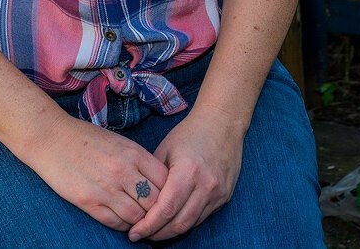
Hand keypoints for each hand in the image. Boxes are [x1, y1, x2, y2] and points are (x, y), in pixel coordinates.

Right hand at [20, 114, 169, 231]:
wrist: (50, 137)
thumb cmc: (86, 139)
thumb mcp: (119, 142)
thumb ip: (139, 161)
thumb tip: (159, 183)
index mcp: (133, 153)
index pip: (166, 181)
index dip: (170, 193)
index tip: (167, 199)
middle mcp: (123, 171)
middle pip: (155, 202)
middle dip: (158, 211)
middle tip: (156, 216)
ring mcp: (106, 187)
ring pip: (137, 217)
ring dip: (140, 222)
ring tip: (139, 221)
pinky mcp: (89, 201)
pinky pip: (115, 222)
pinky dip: (123, 226)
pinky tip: (122, 221)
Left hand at [128, 108, 243, 242]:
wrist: (222, 123)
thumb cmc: (190, 133)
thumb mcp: (165, 150)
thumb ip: (153, 177)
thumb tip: (138, 201)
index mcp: (187, 171)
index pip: (166, 209)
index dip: (148, 226)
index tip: (134, 233)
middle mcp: (205, 185)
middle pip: (179, 223)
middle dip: (158, 234)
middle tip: (142, 235)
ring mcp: (218, 193)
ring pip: (192, 224)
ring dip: (171, 232)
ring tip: (154, 231)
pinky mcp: (225, 197)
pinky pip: (202, 217)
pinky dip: (186, 222)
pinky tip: (173, 221)